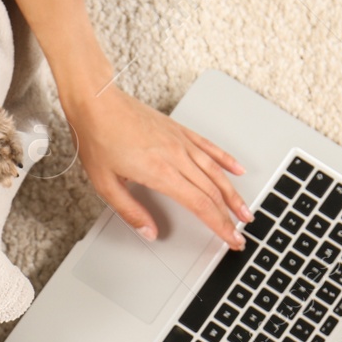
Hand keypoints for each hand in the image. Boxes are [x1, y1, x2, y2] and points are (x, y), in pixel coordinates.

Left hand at [62, 84, 253, 250]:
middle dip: (230, 216)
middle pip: (213, 191)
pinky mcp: (179, 130)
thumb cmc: (98, 138)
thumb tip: (149, 232)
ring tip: (244, 210)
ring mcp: (180, 141)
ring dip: (233, 193)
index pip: (201, 205)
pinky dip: (226, 159)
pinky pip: (209, 146)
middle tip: (240, 232)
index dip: (219, 225)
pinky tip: (236, 169)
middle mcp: (176, 156)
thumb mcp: (105, 185)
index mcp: (161, 172)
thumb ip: (130, 211)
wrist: (97, 103)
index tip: (230, 238)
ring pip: (216, 171)